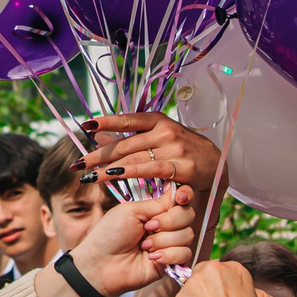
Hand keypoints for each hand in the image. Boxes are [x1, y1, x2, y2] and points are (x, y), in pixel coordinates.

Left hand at [70, 186, 197, 295]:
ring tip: (144, 246)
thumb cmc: (110, 235)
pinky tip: (152, 257)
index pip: (181, 198)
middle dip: (169, 221)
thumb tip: (178, 194)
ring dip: (164, 240)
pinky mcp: (171, 262)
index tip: (179, 198)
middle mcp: (165, 225)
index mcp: (155, 210)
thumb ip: (157, 204)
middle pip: (188, 215)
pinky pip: (185, 254)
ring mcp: (169, 244)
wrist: (101, 264)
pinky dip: (168, 254)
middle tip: (148, 227)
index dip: (184, 196)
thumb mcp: (131, 211)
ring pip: (187, 235)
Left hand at [78, 113, 223, 194]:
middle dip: (98, 155)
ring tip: (88, 176)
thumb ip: (131, 136)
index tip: (85, 126)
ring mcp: (175, 147)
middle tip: (78, 164)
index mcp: (159, 119)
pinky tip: (112, 177)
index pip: (128, 118)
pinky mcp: (182, 166)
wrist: (217, 164)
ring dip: (107, 168)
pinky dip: (129, 173)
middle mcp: (166, 130)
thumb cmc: (183, 150)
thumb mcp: (159, 137)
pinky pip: (150, 170)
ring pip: (134, 158)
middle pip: (125, 143)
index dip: (106, 122)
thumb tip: (98, 134)